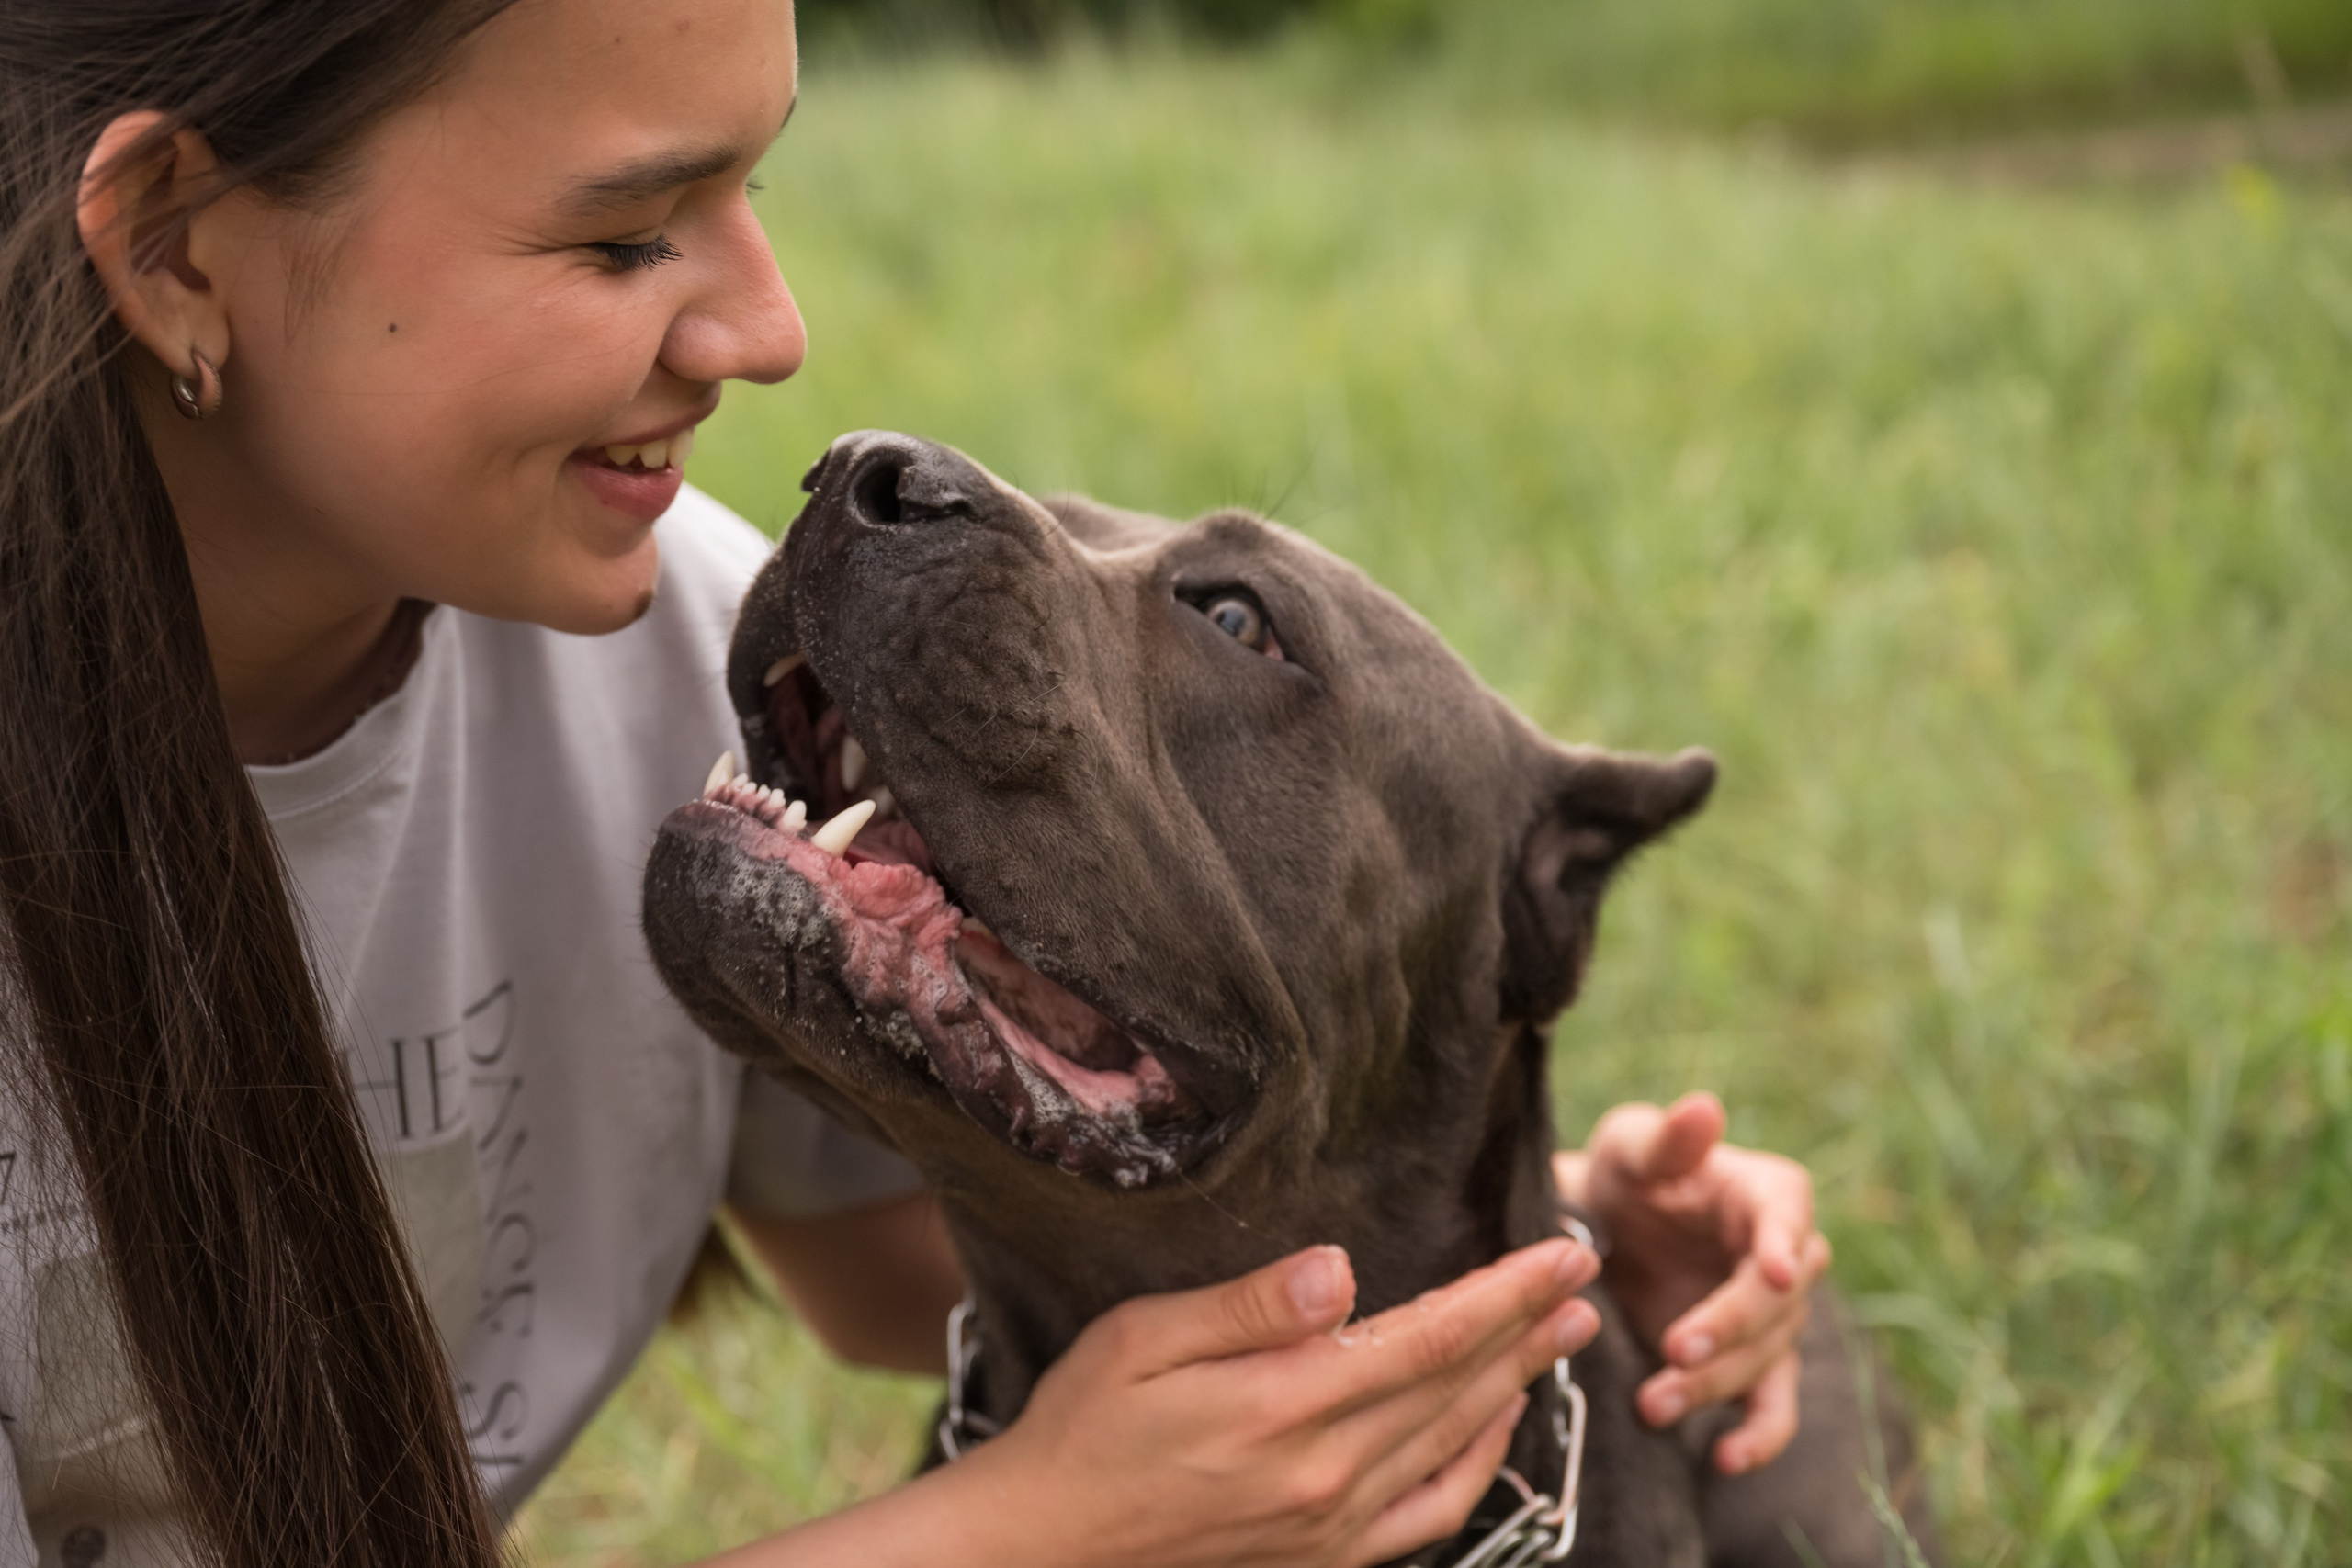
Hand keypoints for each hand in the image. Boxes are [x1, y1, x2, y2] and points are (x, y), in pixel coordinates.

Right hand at [963, 1239, 1601, 1567]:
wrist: (1047, 1545)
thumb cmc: (1083, 1426)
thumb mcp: (1140, 1340)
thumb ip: (1247, 1308)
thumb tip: (1338, 1268)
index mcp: (1283, 1410)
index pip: (1427, 1338)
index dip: (1504, 1293)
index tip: (1559, 1252)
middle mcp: (1325, 1476)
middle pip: (1458, 1386)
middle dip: (1530, 1323)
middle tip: (1585, 1268)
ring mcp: (1332, 1527)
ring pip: (1456, 1444)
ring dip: (1521, 1382)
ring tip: (1567, 1330)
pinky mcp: (1327, 1559)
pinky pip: (1432, 1513)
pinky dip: (1481, 1464)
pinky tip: (1499, 1421)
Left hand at [1554, 1093, 1829, 1475]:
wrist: (1607, 1232)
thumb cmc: (1628, 1175)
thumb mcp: (1632, 1146)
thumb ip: (1667, 1137)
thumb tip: (1703, 1109)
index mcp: (1769, 1194)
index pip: (1787, 1217)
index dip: (1781, 1244)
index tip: (1773, 1271)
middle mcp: (1787, 1258)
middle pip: (1775, 1301)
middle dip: (1727, 1327)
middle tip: (1673, 1348)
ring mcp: (1775, 1319)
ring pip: (1764, 1359)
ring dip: (1714, 1385)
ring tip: (1651, 1404)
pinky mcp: (1753, 1366)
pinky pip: (1771, 1407)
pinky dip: (1756, 1437)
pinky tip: (1723, 1459)